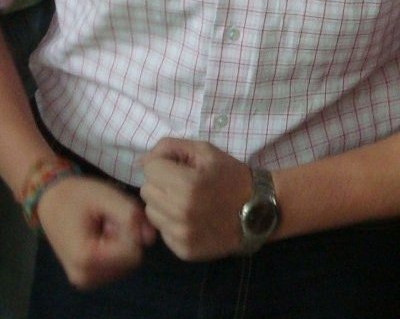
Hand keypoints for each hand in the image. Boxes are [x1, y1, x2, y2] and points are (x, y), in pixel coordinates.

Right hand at [37, 174, 155, 288]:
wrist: (50, 200)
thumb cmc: (77, 195)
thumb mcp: (106, 196)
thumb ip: (131, 215)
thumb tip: (151, 238)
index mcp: (85, 258)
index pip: (132, 253)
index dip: (131, 230)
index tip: (114, 214)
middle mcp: (85, 276)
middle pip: (130, 260)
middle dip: (126, 236)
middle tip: (108, 218)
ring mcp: (86, 280)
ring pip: (126, 264)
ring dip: (122, 242)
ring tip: (104, 224)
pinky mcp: (88, 278)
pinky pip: (117, 266)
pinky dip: (116, 248)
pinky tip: (102, 233)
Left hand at [140, 139, 251, 260]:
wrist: (257, 210)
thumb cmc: (230, 175)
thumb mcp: (204, 150)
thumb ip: (170, 148)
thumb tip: (141, 161)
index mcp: (186, 184)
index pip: (149, 168)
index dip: (163, 163)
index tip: (179, 167)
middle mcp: (180, 212)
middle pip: (146, 191)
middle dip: (161, 183)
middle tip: (183, 184)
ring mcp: (181, 235)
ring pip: (151, 212)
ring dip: (163, 204)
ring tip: (186, 201)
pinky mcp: (184, 251)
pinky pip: (163, 232)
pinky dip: (172, 223)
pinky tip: (191, 218)